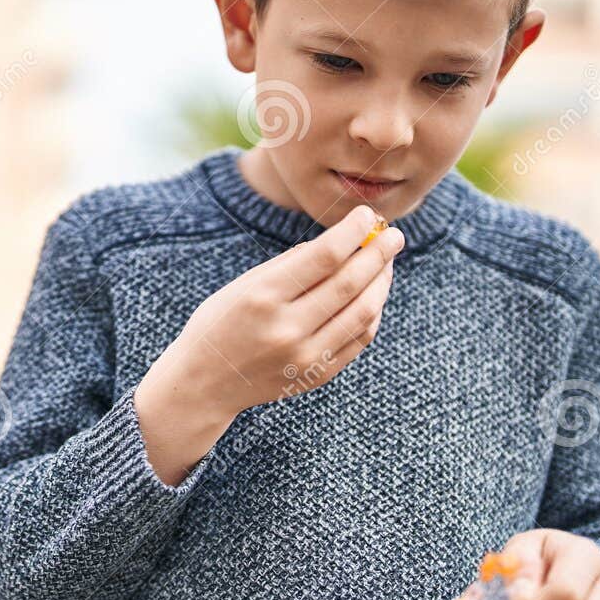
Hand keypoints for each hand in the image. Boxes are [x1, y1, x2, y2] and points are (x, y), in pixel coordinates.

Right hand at [153, 203, 402, 421]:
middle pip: (350, 283)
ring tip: (386, 263)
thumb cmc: (222, 322)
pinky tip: (373, 294)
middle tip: (394, 235)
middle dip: (378, 254)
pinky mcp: (318, 375)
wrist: (205, 383)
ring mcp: (305, 356)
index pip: (324, 257)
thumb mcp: (243, 285)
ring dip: (381, 282)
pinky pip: (359, 338)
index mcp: (262, 297)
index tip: (368, 215)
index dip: (353, 231)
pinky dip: (372, 312)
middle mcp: (286, 328)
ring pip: (363, 313)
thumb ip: (291, 264)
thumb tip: (342, 240)